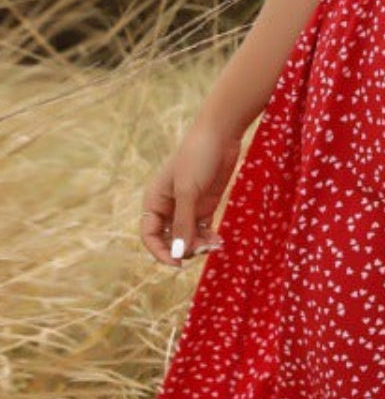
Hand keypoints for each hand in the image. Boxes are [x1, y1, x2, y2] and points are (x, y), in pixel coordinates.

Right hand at [139, 121, 241, 267]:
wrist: (220, 134)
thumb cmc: (198, 158)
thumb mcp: (188, 192)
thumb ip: (183, 223)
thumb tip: (177, 253)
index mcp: (154, 201)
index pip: (150, 235)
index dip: (160, 252)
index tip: (177, 264)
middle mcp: (168, 207)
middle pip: (170, 239)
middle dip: (184, 249)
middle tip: (203, 249)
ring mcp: (187, 206)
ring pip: (188, 237)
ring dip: (199, 245)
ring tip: (215, 245)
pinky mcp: (205, 204)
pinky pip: (203, 229)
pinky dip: (209, 237)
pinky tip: (219, 240)